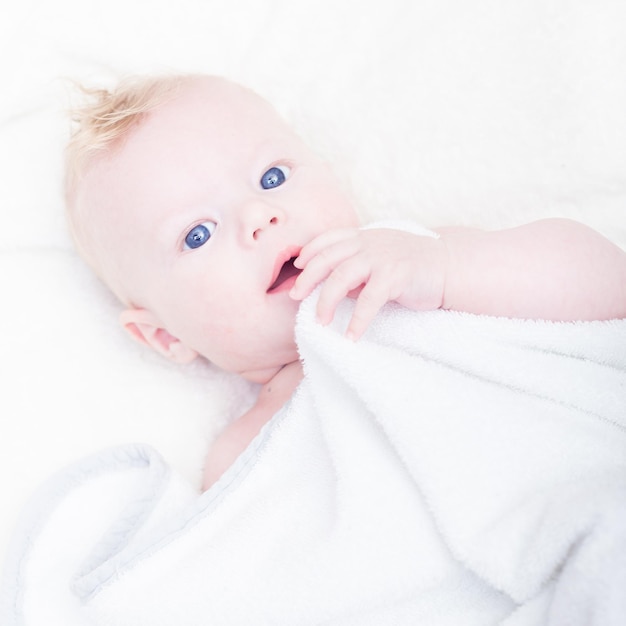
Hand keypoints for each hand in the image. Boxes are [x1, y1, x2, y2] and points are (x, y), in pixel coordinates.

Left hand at [290, 228, 447, 339]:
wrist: (449, 266)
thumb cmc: (412, 266)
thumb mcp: (379, 260)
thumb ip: (356, 269)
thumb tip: (332, 289)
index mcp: (363, 237)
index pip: (328, 240)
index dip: (309, 253)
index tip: (297, 269)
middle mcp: (369, 243)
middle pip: (327, 258)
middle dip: (307, 279)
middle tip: (294, 297)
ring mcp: (382, 258)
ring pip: (342, 277)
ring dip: (326, 301)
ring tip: (320, 322)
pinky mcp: (396, 276)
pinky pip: (369, 300)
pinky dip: (358, 320)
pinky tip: (351, 336)